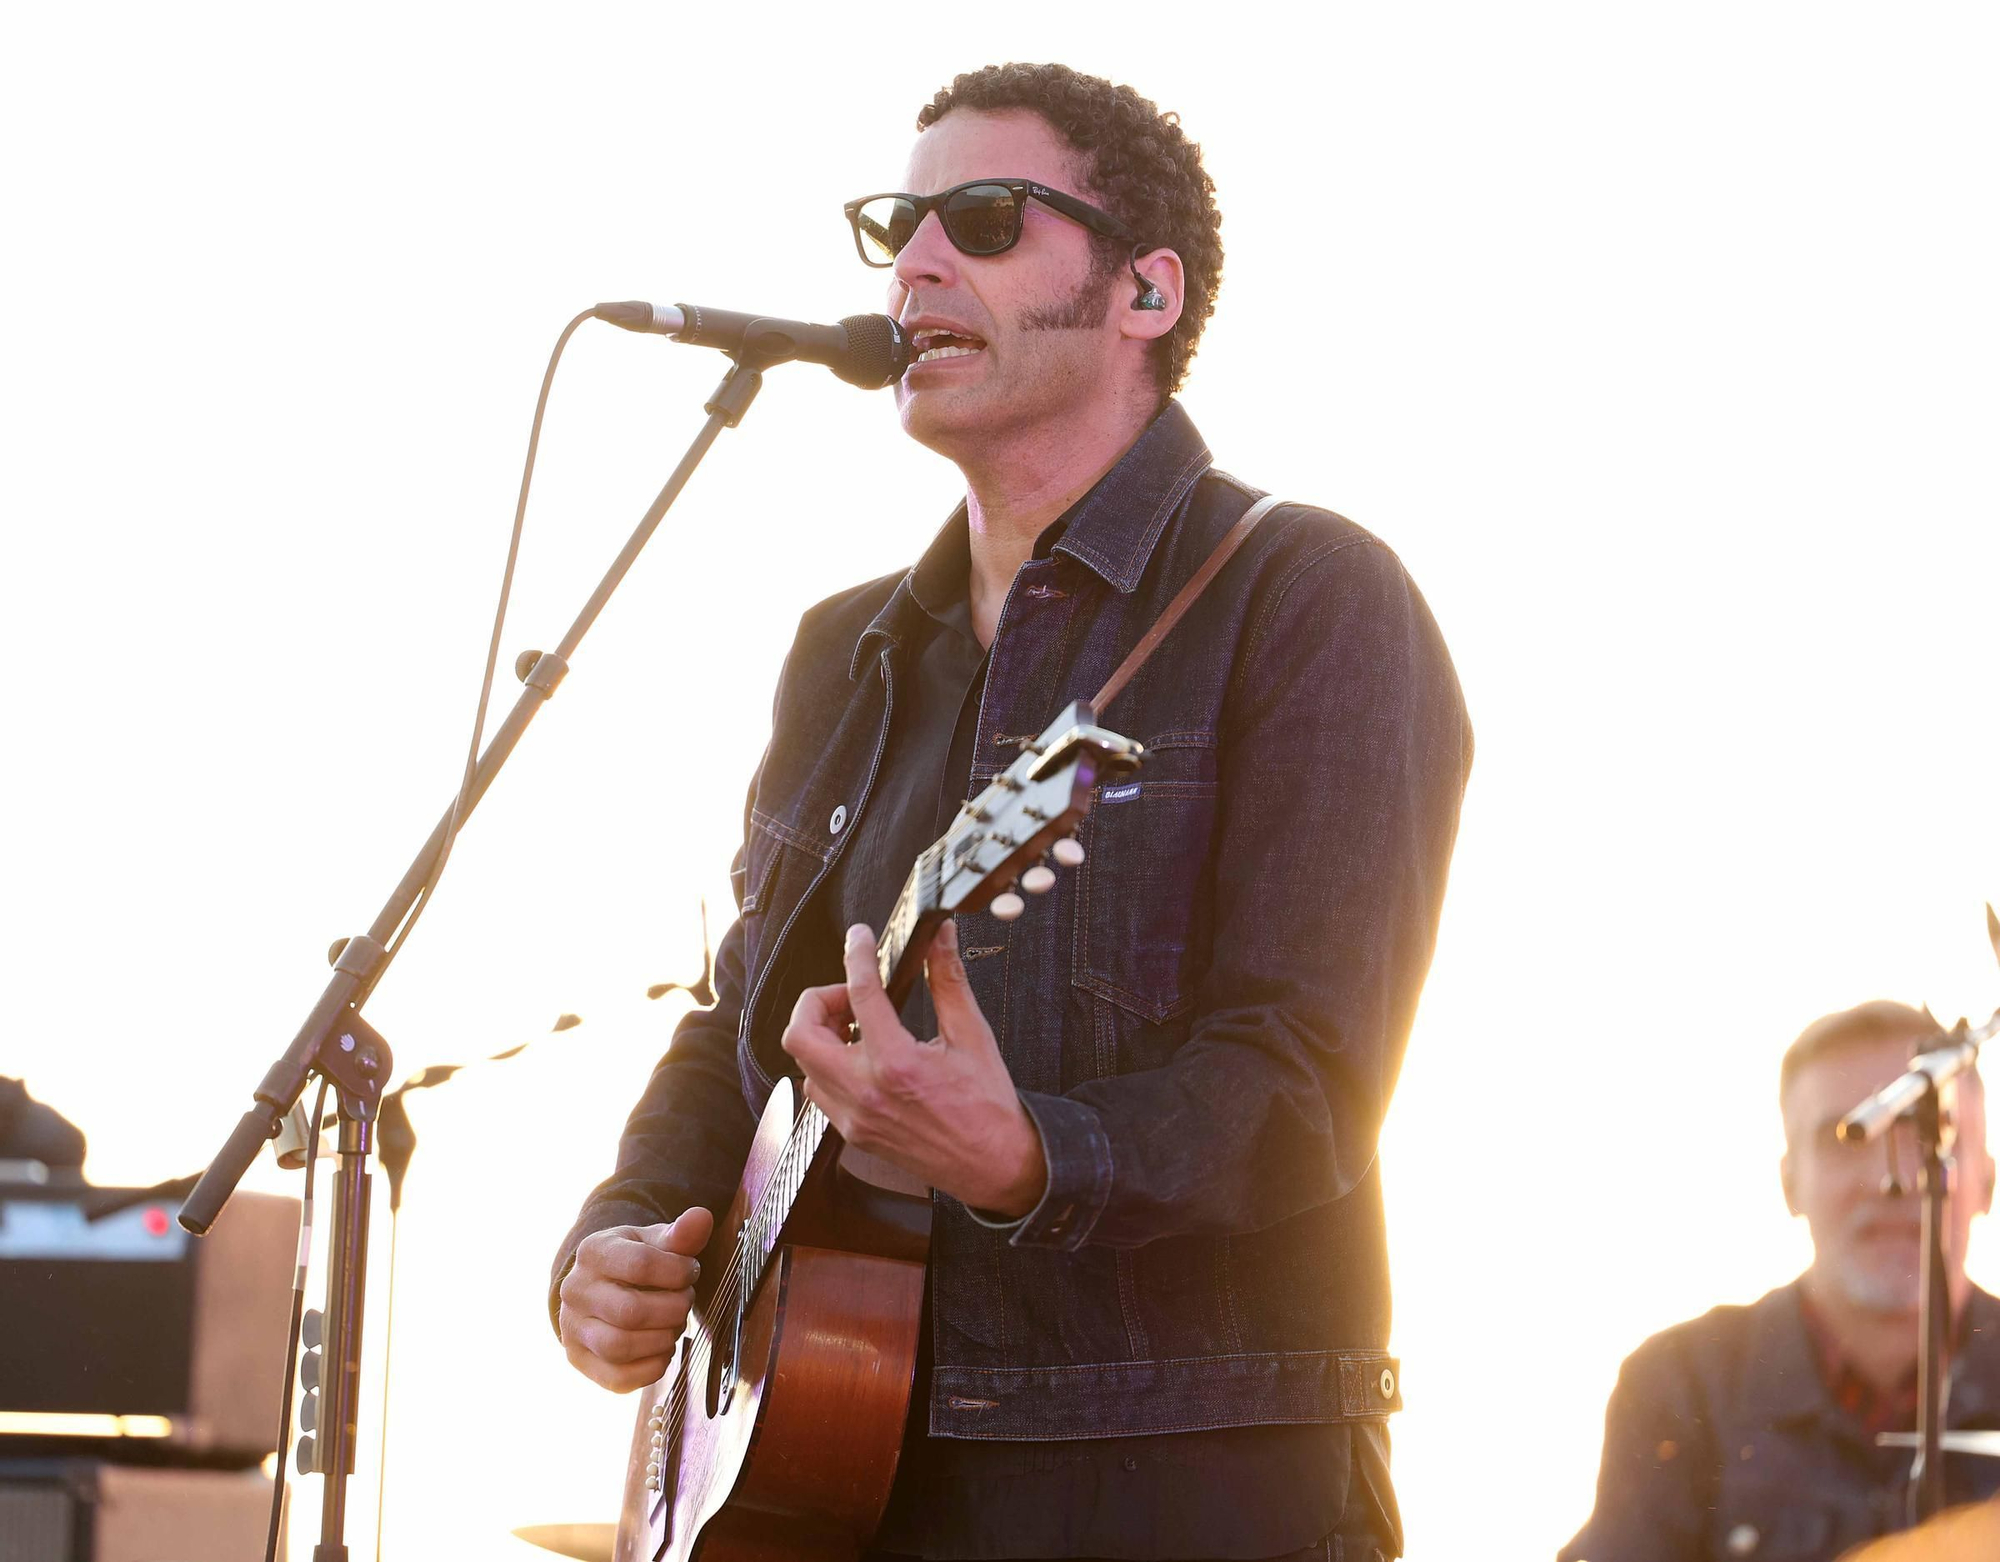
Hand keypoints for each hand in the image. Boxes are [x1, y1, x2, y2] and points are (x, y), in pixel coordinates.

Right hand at [558, 1206, 712, 1391]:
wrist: (601, 1287)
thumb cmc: (635, 1262)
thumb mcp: (655, 1241)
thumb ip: (681, 1234)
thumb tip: (702, 1218)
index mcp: (593, 1252)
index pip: (640, 1265)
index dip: (678, 1272)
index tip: (691, 1272)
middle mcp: (574, 1291)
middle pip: (630, 1311)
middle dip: (673, 1310)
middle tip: (685, 1302)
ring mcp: (572, 1329)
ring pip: (620, 1347)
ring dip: (662, 1340)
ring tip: (674, 1326)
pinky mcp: (580, 1361)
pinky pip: (617, 1378)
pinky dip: (651, 1367)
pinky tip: (663, 1349)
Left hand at [781, 919, 1046, 1216]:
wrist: (995, 1165)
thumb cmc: (988, 1106)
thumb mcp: (972, 1035)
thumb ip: (948, 981)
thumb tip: (942, 939)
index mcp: (898, 1064)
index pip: (861, 994)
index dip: (856, 956)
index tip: (859, 939)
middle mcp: (866, 1093)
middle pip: (800, 1035)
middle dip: (817, 1002)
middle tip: (849, 996)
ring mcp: (855, 1118)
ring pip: (804, 1065)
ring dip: (821, 1037)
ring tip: (856, 1027)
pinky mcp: (854, 1135)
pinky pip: (820, 1093)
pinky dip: (828, 1068)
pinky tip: (860, 1060)